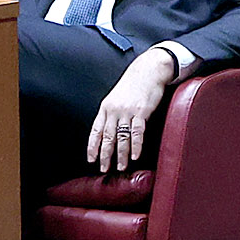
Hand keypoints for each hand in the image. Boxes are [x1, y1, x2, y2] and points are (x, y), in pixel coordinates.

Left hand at [86, 45, 182, 174]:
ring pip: (121, 137)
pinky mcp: (141, 111)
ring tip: (121, 167)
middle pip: (107, 137)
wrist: (148, 70)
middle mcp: (114, 110)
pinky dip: (136, 145)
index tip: (91, 159)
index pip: (96, 130)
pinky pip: (137, 132)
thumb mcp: (117, 97)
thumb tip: (108, 130)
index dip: (92, 146)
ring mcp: (127, 111)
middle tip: (104, 169)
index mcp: (106, 107)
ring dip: (121, 154)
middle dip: (105, 155)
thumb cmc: (133, 84)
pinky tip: (135, 156)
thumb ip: (112, 113)